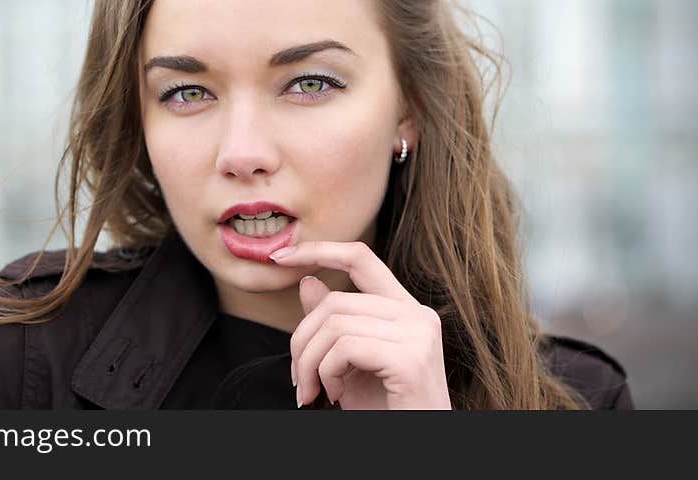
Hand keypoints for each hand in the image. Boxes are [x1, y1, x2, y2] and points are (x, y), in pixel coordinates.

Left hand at [269, 241, 450, 409]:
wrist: (414, 446)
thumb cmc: (385, 411)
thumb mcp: (349, 363)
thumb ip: (333, 323)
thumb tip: (307, 281)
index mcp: (405, 310)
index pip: (360, 258)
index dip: (317, 250)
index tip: (278, 257)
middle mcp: (418, 314)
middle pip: (335, 301)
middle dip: (302, 341)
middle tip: (298, 380)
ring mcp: (418, 334)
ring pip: (335, 324)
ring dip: (310, 363)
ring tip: (313, 392)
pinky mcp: (411, 358)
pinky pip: (344, 348)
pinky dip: (326, 372)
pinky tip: (336, 394)